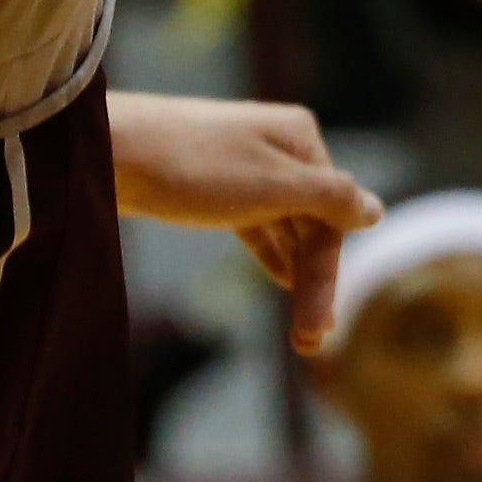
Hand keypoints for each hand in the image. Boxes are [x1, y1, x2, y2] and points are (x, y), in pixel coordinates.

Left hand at [104, 91, 382, 355]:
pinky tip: (280, 276)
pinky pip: (257, 220)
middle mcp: (280, 146)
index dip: (328, 275)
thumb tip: (376, 211)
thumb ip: (328, 199)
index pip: (333, 216)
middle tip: (308, 342)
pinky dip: (270, 249)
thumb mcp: (270, 187)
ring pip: (285, 224)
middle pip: (312, 222)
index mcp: (301, 138)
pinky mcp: (214, 182)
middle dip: (313, 281)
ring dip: (294, 272)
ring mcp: (246, 163)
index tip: (316, 332)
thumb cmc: (192, 168)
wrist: (106, 149)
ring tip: (299, 328)